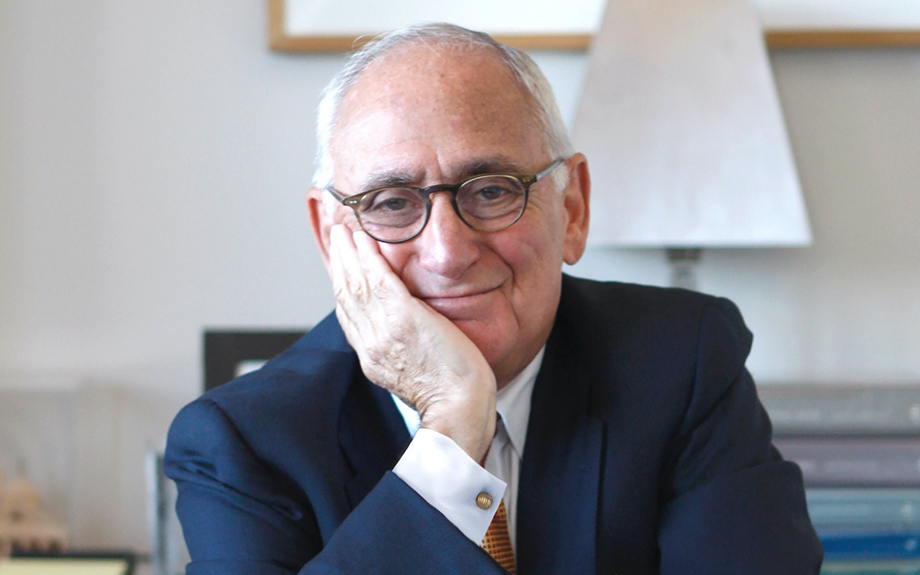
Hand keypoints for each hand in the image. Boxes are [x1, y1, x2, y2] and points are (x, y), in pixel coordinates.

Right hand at [329, 225, 496, 460]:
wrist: (459, 407)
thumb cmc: (451, 396)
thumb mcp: (415, 375)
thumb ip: (402, 352)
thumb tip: (404, 338)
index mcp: (372, 357)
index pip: (349, 315)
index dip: (341, 286)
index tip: (340, 267)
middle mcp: (371, 343)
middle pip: (346, 295)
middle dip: (339, 262)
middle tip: (335, 236)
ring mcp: (384, 330)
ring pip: (357, 283)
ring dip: (348, 253)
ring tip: (344, 231)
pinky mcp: (403, 318)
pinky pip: (379, 280)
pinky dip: (369, 257)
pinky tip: (364, 240)